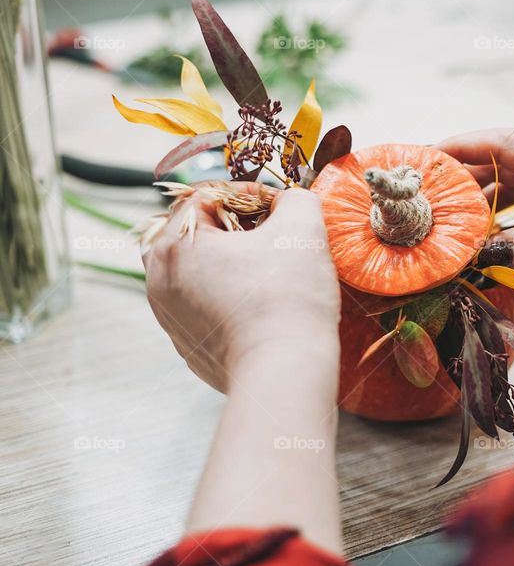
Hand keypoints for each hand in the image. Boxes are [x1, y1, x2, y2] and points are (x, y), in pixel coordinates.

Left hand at [142, 183, 340, 392]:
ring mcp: (170, 317)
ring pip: (196, 271)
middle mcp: (159, 281)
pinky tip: (262, 304)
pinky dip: (228, 296)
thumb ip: (296, 199)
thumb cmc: (288, 298)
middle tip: (268, 233)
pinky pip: (204, 305)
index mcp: (174, 245)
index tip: (278, 206)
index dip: (247, 193)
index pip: (205, 196)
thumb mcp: (302, 229)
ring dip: (227, 261)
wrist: (283, 372)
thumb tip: (289, 203)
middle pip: (192, 233)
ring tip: (266, 268)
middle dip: (230, 226)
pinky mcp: (189, 345)